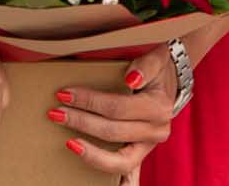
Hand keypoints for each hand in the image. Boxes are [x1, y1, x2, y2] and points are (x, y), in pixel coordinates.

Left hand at [54, 45, 179, 176]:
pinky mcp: (141, 153)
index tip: (64, 93)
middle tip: (56, 112)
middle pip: (112, 131)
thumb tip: (130, 78)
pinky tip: (85, 157)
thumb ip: (146, 65)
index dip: (89, 101)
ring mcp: (149, 145)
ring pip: (118, 159)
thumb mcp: (155, 59)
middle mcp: (157, 130)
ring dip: (90, 151)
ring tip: (68, 141)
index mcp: (159, 107)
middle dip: (81, 121)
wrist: (172, 82)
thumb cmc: (158, 69)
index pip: (117, 107)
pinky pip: (123, 168)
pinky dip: (104, 166)